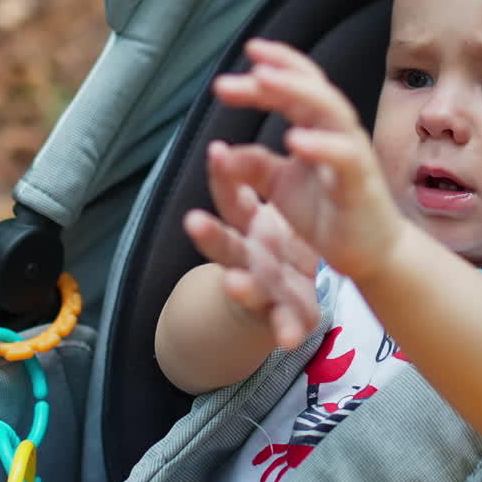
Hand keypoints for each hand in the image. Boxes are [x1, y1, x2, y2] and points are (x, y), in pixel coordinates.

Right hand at [183, 138, 319, 348]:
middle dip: (209, 234)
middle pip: (225, 244)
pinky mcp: (288, 316)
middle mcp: (248, 258)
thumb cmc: (273, 246)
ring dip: (240, 287)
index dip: (222, 177)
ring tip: (234, 283)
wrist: (288, 297)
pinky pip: (286, 324)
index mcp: (249, 226)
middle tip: (193, 221)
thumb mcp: (262, 213)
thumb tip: (226, 142)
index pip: (231, 198)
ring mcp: (265, 289)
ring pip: (247, 288)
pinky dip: (285, 330)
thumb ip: (249, 181)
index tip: (216, 150)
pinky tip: (288, 338)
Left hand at [212, 39, 402, 287]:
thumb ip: (254, 165)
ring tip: (264, 80)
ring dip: (297, 91)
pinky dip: (319, 145)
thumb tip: (220, 151)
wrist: (369, 254)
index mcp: (317, 128)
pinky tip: (293, 138)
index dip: (276, 66)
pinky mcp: (359, 184)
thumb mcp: (280, 186)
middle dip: (278, 73)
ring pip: (331, 110)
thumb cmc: (328, 213)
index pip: (299, 85)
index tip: (245, 54)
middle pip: (312, 88)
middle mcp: (338, 133)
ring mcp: (352, 155)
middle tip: (246, 64)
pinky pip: (343, 157)